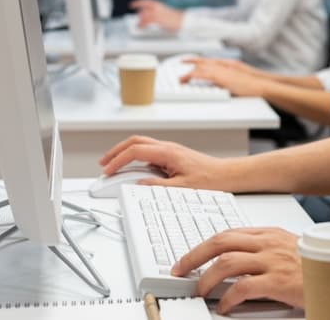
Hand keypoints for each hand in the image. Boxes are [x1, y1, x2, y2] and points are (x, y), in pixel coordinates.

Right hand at [97, 135, 223, 188]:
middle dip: (116, 151)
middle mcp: (167, 147)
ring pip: (141, 144)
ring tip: (113, 165)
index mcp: (168, 152)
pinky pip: (148, 151)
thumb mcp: (182, 188)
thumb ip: (158, 186)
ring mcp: (170, 150)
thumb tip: (138, 185)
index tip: (107, 170)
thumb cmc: (210, 179)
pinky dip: (135, 156)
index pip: (135, 151)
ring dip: (125, 152)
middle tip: (103, 163)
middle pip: (134, 141)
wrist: (226, 174)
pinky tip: (132, 167)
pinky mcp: (172, 155)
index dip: (118, 160)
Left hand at [129, 0, 182, 30]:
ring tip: (138, 25)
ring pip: (144, 15)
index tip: (132, 4)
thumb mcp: (166, 14)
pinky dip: (142, 24)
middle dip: (139, 14)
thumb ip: (158, 15)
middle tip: (136, 19)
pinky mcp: (157, 18)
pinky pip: (146, 21)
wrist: (182, 20)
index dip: (138, 2)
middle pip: (143, 8)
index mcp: (159, 5)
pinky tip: (141, 27)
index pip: (146, 2)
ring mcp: (157, 12)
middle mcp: (157, 7)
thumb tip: (153, 20)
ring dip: (140, 21)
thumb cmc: (176, 19)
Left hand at [172, 228, 303, 313]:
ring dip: (206, 279)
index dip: (203, 246)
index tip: (188, 258)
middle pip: (220, 242)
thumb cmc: (314, 267)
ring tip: (200, 291)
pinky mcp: (278, 281)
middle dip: (194, 256)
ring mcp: (273, 261)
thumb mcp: (288, 250)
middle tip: (180, 270)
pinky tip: (223, 307)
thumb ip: (264, 250)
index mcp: (268, 234)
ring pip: (227, 263)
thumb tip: (235, 262)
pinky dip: (227, 298)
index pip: (227, 234)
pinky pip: (242, 288)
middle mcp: (268, 243)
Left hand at [181, 58, 266, 96]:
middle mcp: (224, 65)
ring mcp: (223, 71)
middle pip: (203, 63)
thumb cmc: (253, 85)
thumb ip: (227, 80)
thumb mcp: (238, 80)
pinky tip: (189, 79)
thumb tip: (219, 84)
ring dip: (190, 74)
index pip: (209, 60)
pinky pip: (205, 76)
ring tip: (181, 79)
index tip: (189, 61)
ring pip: (201, 69)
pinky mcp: (223, 78)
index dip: (198, 60)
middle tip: (180, 66)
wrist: (261, 85)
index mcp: (227, 65)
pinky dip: (196, 77)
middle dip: (190, 63)